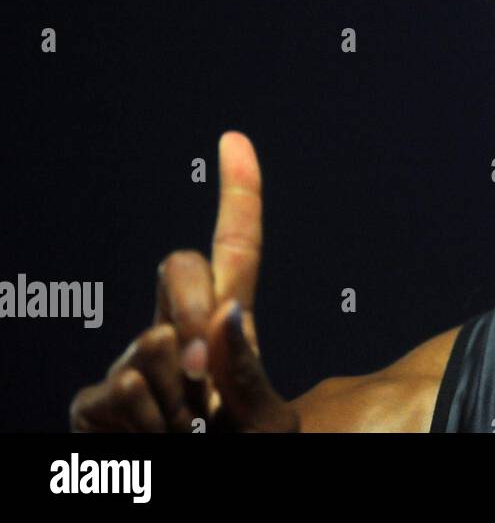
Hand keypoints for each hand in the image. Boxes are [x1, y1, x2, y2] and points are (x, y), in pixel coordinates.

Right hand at [70, 132, 299, 431]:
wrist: (199, 494)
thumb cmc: (241, 456)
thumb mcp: (265, 422)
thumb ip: (247, 371)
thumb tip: (225, 312)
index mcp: (231, 325)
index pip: (237, 250)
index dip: (239, 193)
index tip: (234, 139)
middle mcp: (178, 330)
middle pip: (180, 266)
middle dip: (193, 308)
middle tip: (204, 378)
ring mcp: (134, 362)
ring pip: (152, 345)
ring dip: (178, 401)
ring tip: (187, 435)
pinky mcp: (95, 402)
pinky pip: (120, 390)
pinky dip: (146, 425)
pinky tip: (154, 443)